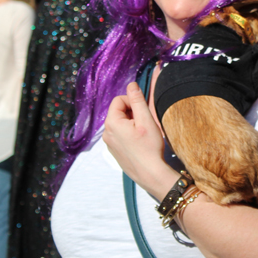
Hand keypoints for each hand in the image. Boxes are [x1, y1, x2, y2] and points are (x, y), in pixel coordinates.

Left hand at [102, 82, 173, 197]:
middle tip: (145, 123)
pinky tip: (140, 143)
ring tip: (143, 133)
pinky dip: (129, 134)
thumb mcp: (146, 119)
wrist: (150, 173)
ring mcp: (109, 144)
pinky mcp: (114, 151)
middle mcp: (106, 133)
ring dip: (132, 123)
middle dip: (132, 113)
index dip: (132, 101)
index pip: (119, 100)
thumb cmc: (149, 147)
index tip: (143, 111)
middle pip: (118, 112)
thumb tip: (131, 85)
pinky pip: (120, 135)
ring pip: (120, 123)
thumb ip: (137, 100)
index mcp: (112, 122)